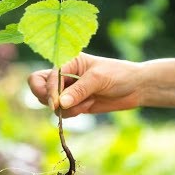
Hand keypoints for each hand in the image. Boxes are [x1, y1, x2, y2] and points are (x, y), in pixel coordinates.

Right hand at [27, 53, 174, 117]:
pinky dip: (73, 113)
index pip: (46, 77)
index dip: (49, 91)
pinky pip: (63, 113)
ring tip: (87, 102)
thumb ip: (78, 90)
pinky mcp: (74, 104)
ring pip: (51, 103)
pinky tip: (89, 105)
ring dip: (65, 108)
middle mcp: (64, 75)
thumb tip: (59, 104)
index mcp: (67, 61)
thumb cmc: (119, 75)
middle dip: (46, 98)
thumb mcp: (98, 79)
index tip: (56, 104)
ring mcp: (68, 91)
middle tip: (59, 106)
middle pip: (38, 87)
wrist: (136, 88)